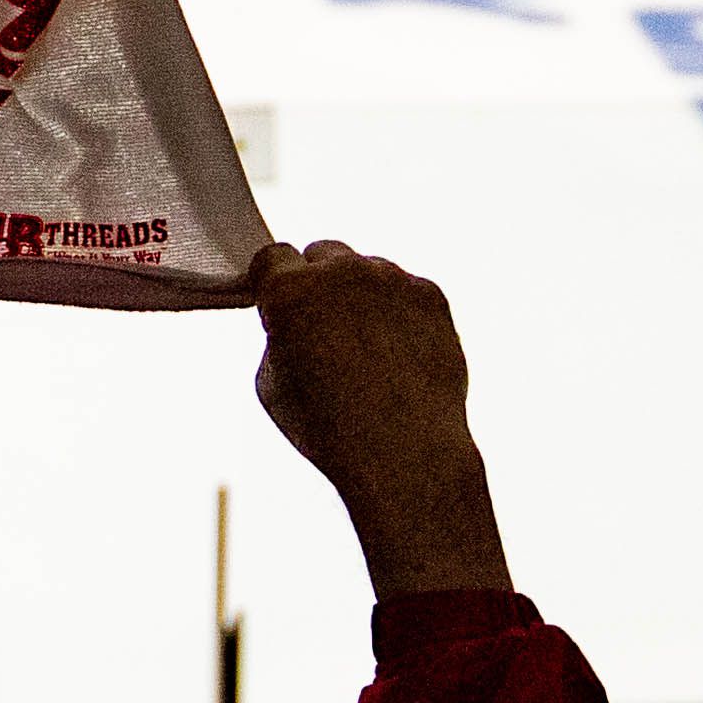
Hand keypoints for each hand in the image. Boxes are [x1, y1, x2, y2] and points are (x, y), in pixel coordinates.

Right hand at [252, 240, 507, 598]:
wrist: (403, 450)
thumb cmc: (330, 428)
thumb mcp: (272, 386)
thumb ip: (279, 335)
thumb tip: (293, 322)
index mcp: (289, 290)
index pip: (272, 257)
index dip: (274, 284)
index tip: (281, 304)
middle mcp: (340, 271)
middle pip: (322, 253)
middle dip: (319, 281)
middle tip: (324, 328)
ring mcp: (390, 278)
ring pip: (368, 269)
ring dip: (362, 295)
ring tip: (367, 352)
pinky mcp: (430, 294)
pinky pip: (407, 290)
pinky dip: (401, 312)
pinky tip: (399, 354)